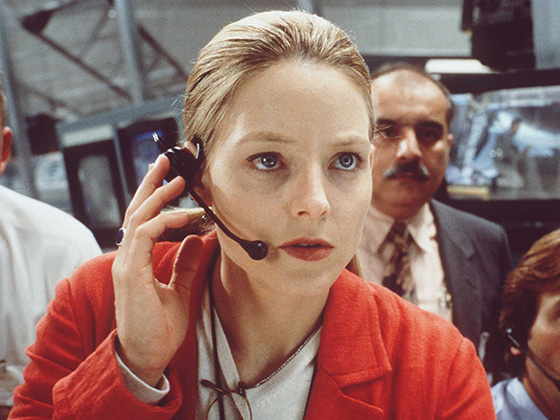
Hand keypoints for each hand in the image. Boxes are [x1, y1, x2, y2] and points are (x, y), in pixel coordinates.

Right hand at [112, 155, 202, 385]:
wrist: (146, 356)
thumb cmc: (159, 326)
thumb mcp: (179, 288)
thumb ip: (185, 262)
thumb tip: (196, 238)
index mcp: (137, 258)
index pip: (144, 218)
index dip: (156, 196)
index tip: (173, 178)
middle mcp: (128, 256)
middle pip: (137, 209)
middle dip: (152, 183)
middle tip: (167, 160)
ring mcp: (126, 263)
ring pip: (138, 217)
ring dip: (159, 195)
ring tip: (178, 180)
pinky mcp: (130, 272)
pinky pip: (144, 236)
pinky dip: (163, 221)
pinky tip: (183, 216)